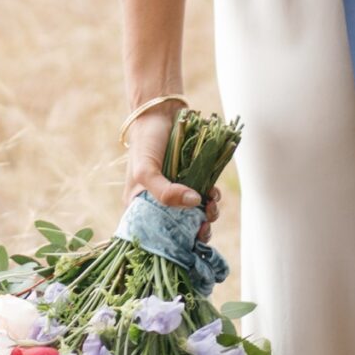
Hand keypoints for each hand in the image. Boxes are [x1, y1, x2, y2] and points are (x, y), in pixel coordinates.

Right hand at [122, 106, 222, 242]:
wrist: (160, 111)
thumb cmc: (145, 143)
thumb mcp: (146, 171)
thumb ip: (165, 192)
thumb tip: (195, 202)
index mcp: (141, 207)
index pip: (157, 235)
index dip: (174, 242)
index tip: (189, 242)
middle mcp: (160, 202)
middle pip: (179, 228)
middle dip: (195, 231)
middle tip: (205, 227)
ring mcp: (177, 190)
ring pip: (195, 213)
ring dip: (207, 214)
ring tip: (212, 206)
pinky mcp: (192, 178)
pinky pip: (204, 195)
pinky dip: (211, 198)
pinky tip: (214, 193)